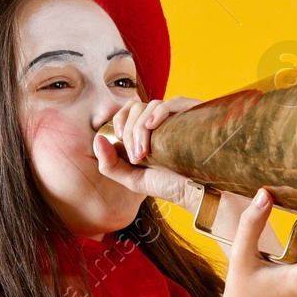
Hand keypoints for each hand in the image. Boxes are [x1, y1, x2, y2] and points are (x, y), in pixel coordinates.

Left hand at [92, 95, 204, 212]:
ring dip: (141, 129)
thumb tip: (97, 139)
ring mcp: (179, 116)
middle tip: (136, 156)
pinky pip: (172, 103)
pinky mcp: (194, 115)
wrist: (198, 193)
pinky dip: (158, 112)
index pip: (129, 109)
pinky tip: (152, 127)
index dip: (119, 119)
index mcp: (148, 129)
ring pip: (151, 105)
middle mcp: (163, 120)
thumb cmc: (169, 186)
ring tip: (145, 153)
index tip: (119, 138)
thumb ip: (110, 165)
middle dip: (130, 131)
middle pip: (137, 106)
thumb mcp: (132, 179)